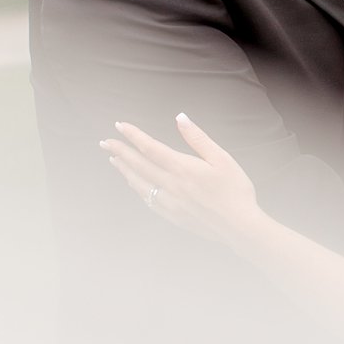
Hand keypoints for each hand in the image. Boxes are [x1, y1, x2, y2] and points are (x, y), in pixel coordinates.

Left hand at [101, 114, 268, 250]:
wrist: (239, 226)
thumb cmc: (235, 190)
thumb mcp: (221, 158)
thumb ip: (198, 138)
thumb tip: (180, 118)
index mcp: (182, 168)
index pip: (150, 148)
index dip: (133, 136)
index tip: (119, 126)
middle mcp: (171, 185)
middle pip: (139, 165)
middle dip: (121, 152)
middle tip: (105, 142)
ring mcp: (170, 202)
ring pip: (140, 183)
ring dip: (125, 170)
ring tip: (115, 160)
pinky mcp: (173, 215)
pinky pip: (148, 200)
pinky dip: (138, 188)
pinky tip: (135, 184)